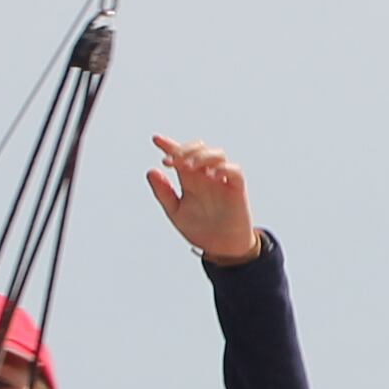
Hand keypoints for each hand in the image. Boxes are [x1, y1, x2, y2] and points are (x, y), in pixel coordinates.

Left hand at [146, 135, 263, 265]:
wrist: (220, 248)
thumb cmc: (199, 229)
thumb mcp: (175, 212)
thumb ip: (163, 192)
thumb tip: (152, 171)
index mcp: (190, 179)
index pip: (179, 156)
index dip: (168, 145)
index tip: (156, 140)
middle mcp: (206, 176)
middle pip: (198, 148)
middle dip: (185, 149)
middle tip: (174, 160)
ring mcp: (222, 181)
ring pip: (217, 154)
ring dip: (202, 155)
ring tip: (190, 166)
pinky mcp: (237, 189)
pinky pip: (234, 171)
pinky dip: (225, 169)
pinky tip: (212, 175)